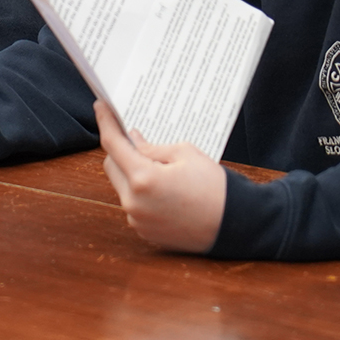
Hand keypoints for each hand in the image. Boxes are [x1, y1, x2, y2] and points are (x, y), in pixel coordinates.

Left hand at [95, 99, 225, 252]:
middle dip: (120, 150)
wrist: (239, 226)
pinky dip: (139, 192)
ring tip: (155, 166)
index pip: (112, 144)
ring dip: (130, 172)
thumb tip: (132, 140)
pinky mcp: (145, 232)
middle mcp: (134, 202)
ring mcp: (138, 220)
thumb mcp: (185, 154)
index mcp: (143, 179)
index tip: (101, 108)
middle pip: (111, 165)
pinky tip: (160, 187)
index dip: (105, 122)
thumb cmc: (216, 188)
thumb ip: (151, 147)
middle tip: (136, 139)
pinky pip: (132, 204)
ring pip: (121, 185)